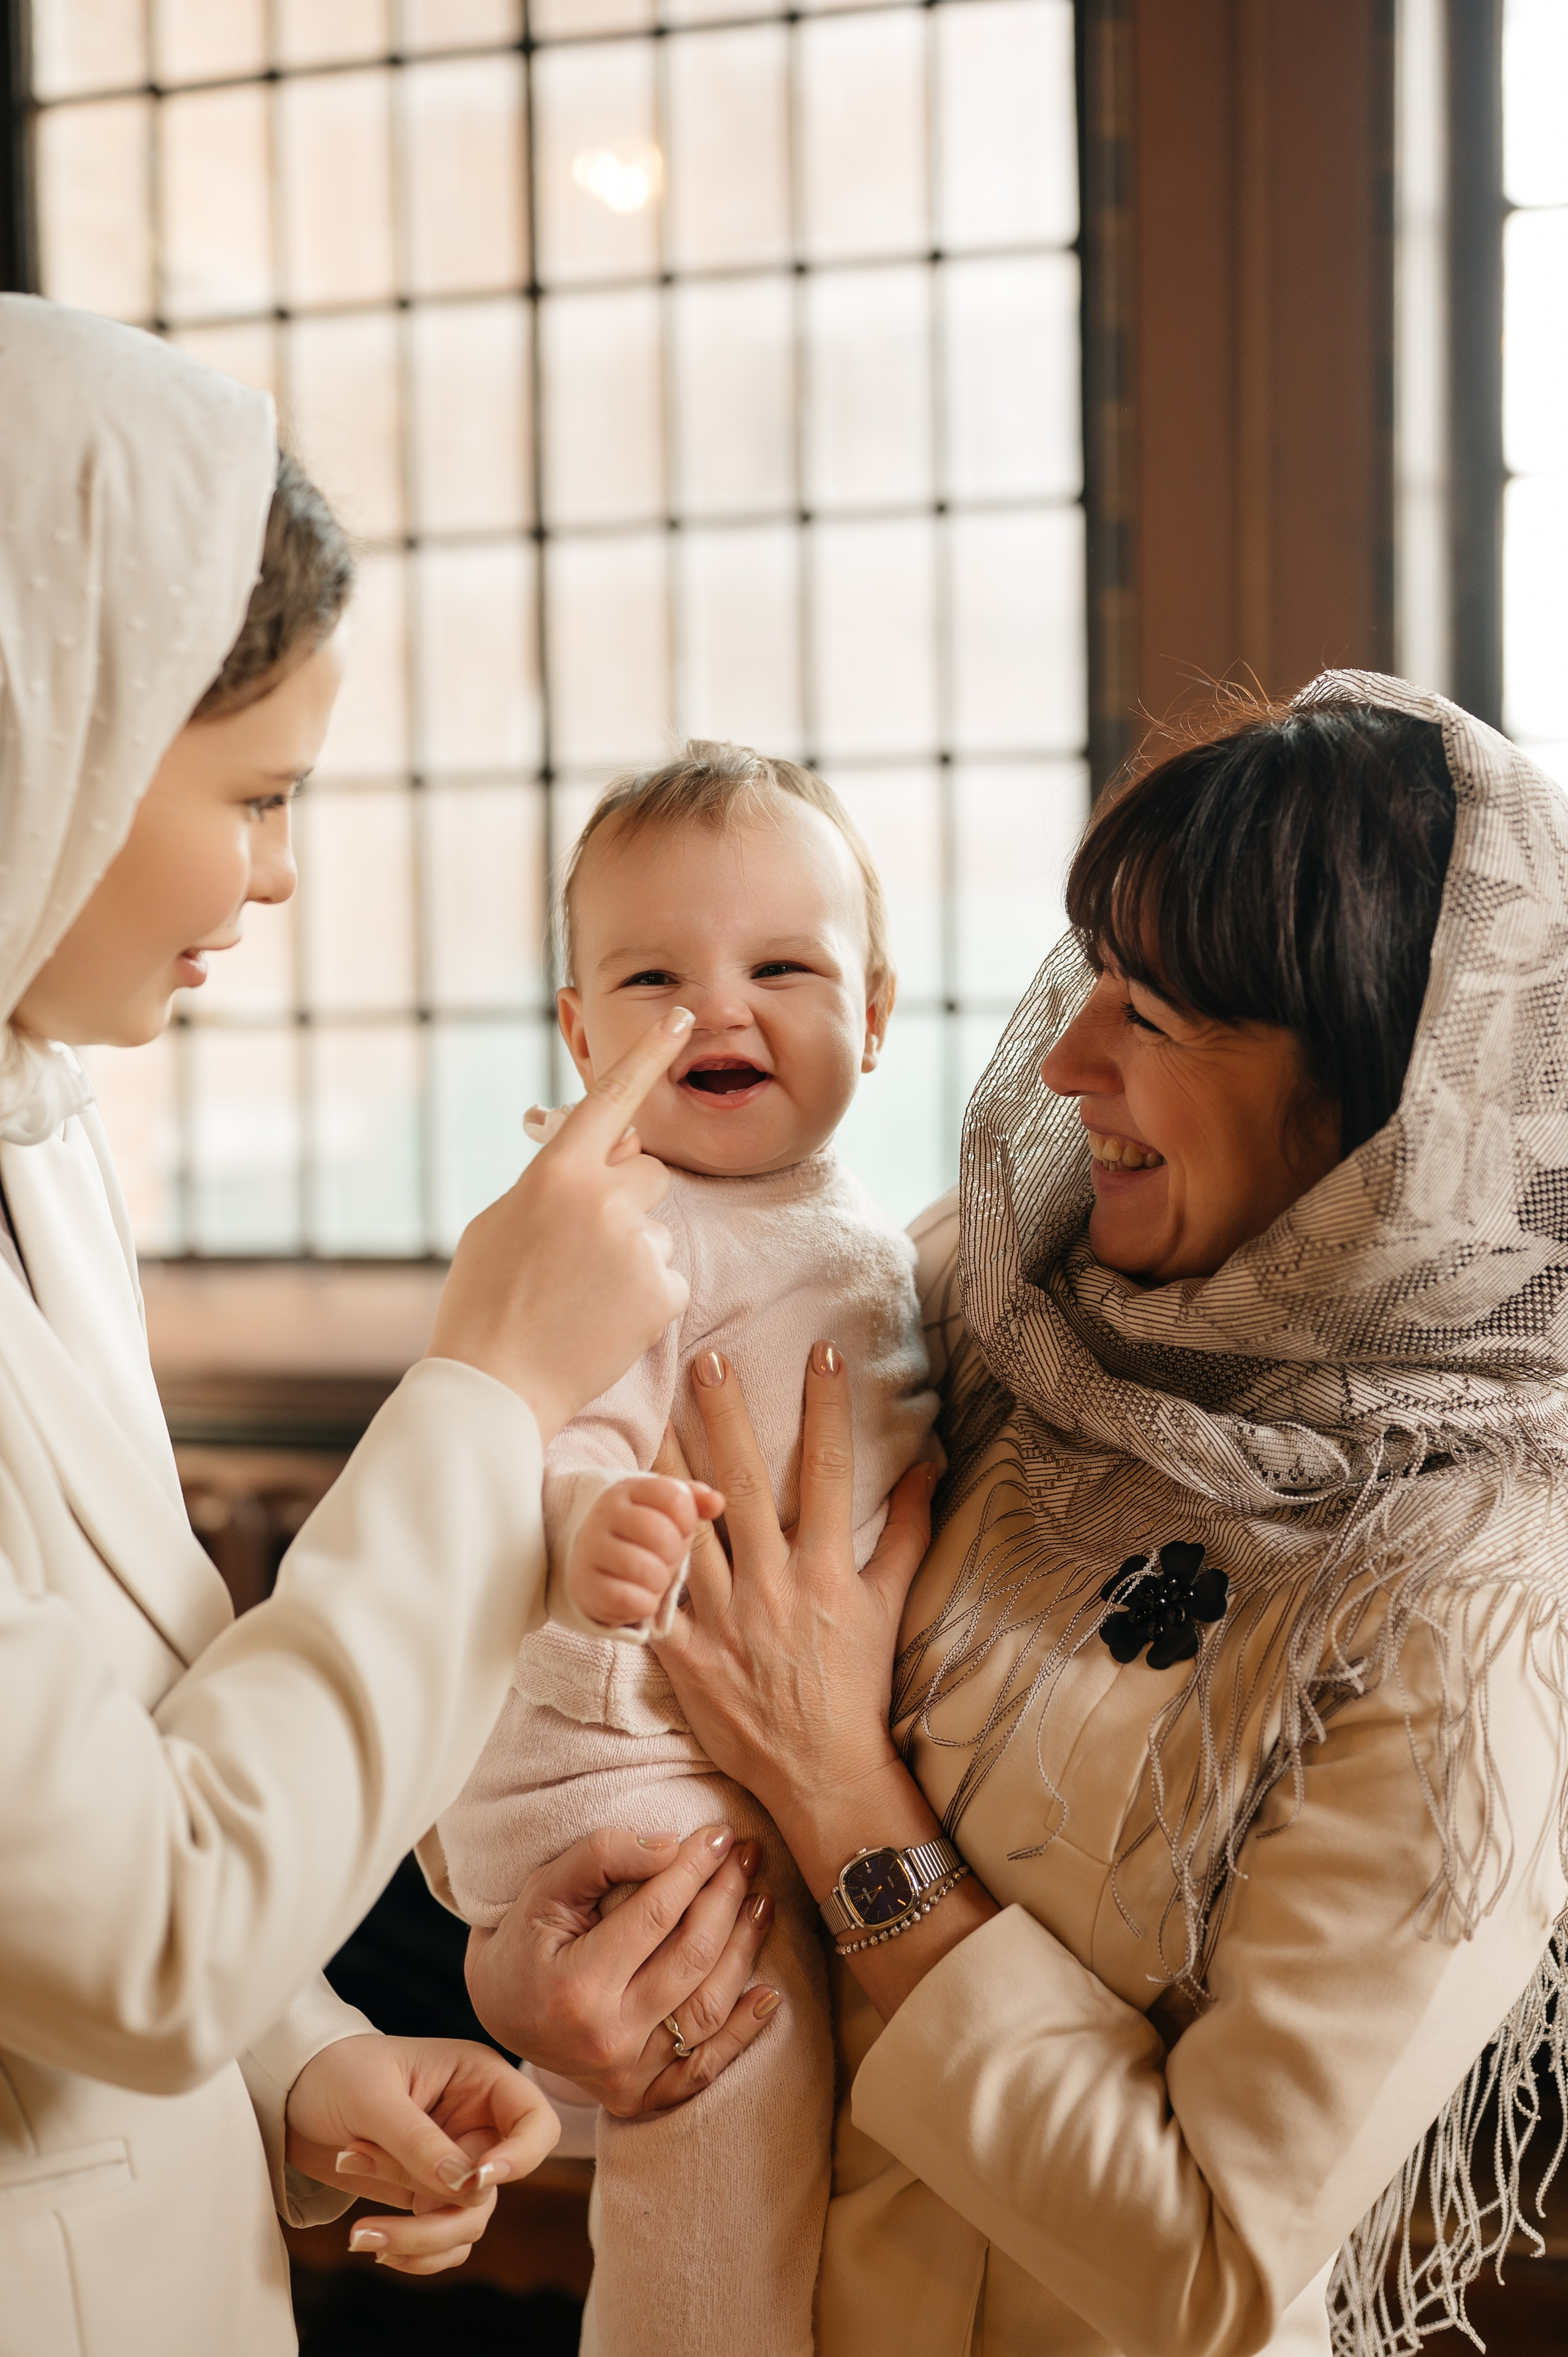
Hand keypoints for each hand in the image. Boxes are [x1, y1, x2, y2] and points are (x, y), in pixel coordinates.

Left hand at [284, 2032, 558, 2276]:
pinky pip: (443, 2241)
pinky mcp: (426, 2194)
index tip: (477, 2178)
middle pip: (494, 2189)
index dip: (521, 2157)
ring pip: (467, 2223)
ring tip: (360, 2235)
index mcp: (479, 2080)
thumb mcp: (374, 2098)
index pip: (535, 2123)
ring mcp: (453, 2163)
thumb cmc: (337, 2072)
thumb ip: (420, 2142)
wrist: (291, 2096)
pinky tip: (372, 2243)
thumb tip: (466, 2186)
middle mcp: (475, 2123)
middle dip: (439, 2216)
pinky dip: (413, 2254)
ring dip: (417, 2239)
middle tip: (377, 2229)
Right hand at [427, 1006, 695, 1442]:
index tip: (680, 1017)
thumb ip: (550, 1183)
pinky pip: (666, 1277)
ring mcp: (637, 1246)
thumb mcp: (499, 1222)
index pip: (612, 1098)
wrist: (495, 1384)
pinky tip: (602, 1320)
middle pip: (648, 1170)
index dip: (649, 1053)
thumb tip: (590, 1160)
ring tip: (584, 1293)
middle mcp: (603, 1199)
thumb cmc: (484, 1302)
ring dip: (632, 1252)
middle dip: (628, 1197)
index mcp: (556, 1173)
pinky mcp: (662, 1292)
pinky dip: (642, 1297)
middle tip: (585, 1246)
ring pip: (656, 1228)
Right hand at [465, 1823, 780, 2117]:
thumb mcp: (547, 1886)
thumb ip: (604, 1856)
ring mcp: (625, 2077)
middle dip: (727, 1898)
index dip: (694, 1868)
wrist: (502, 2008)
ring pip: (708, 2010)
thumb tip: (673, 1847)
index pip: (656, 1916)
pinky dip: (744, 2034)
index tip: (720, 1834)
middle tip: (747, 1856)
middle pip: (691, 1959)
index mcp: (576, 1987)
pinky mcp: (640, 2098)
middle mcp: (605, 2040)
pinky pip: (704, 2069)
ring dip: (744, 1950)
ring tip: (761, 1902)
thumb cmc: (527, 1938)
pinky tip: (770, 1994)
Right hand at [567, 1474, 722, 1627]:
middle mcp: (605, 1514)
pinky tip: (636, 1595)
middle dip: (673, 1554)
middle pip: (663, 1536)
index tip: (677, 1528)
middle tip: (661, 1557)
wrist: (591, 1560)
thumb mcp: (664, 1511)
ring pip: (648, 1571)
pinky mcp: (585, 1586)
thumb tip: (717, 1502)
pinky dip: (644, 1604)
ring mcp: (590, 1549)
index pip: (674, 1497)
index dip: (686, 1520)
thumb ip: (693, 1502)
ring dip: (659, 1581)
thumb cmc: (640, 1534)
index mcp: (628, 1489)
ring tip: (649, 1576)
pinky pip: (631, 1600)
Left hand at [652, 1345, 933, 1838]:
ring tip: (648, 1413)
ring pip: (689, 1527)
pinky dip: (631, 1556)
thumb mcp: (887, 1607)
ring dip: (667, 1467)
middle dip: (727, 1416)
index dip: (828, 1407)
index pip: (831, 1471)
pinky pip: (650, 1594)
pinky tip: (611, 1513)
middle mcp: (774, 1585)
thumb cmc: (856, 1686)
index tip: (822, 1351)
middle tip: (707, 1359)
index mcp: (827, 1570)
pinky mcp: (683, 1652)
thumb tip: (931, 1469)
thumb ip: (909, 1535)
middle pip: (747, 1483)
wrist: (821, 1772)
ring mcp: (724, 1618)